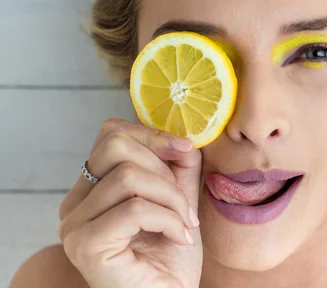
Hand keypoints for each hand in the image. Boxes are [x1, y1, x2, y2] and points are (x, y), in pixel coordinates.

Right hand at [58, 118, 202, 287]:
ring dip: (172, 198)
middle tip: (183, 204)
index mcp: (91, 189)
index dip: (152, 135)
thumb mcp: (179, 200)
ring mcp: (74, 225)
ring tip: (185, 223)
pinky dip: (168, 219)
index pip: (111, 134)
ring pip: (127, 177)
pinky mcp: (85, 244)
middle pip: (116, 147)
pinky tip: (179, 238)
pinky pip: (134, 209)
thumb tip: (184, 139)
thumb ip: (179, 167)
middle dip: (164, 169)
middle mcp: (74, 204)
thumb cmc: (171, 257)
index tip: (186, 151)